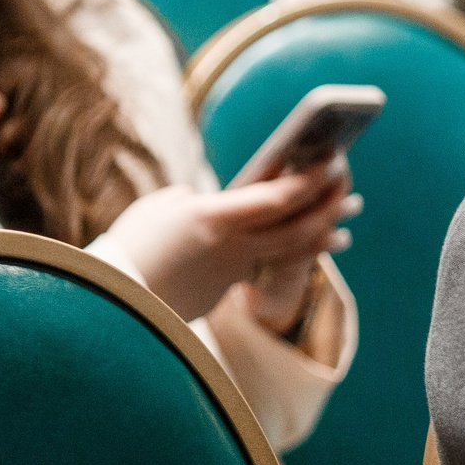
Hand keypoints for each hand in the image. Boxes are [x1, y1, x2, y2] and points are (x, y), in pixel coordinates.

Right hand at [101, 160, 355, 324]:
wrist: (115, 304)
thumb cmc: (131, 245)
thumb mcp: (162, 208)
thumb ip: (199, 199)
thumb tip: (220, 203)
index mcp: (214, 218)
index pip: (278, 198)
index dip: (311, 179)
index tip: (334, 160)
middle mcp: (232, 246)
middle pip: (296, 227)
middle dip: (328, 206)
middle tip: (350, 189)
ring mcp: (233, 271)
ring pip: (291, 252)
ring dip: (323, 233)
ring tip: (349, 222)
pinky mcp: (227, 287)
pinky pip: (270, 265)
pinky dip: (296, 252)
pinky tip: (315, 245)